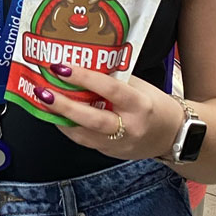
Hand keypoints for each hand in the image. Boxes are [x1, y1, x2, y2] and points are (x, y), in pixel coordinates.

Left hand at [31, 66, 181, 161]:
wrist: (173, 136)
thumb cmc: (155, 105)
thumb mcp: (139, 86)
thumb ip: (113, 77)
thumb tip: (82, 61)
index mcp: (139, 104)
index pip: (109, 89)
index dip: (83, 77)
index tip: (61, 67)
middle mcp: (129, 127)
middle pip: (92, 118)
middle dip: (64, 105)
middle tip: (44, 91)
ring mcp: (119, 143)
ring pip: (84, 135)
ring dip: (59, 118)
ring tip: (42, 101)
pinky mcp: (110, 153)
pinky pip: (84, 141)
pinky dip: (68, 128)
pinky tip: (55, 115)